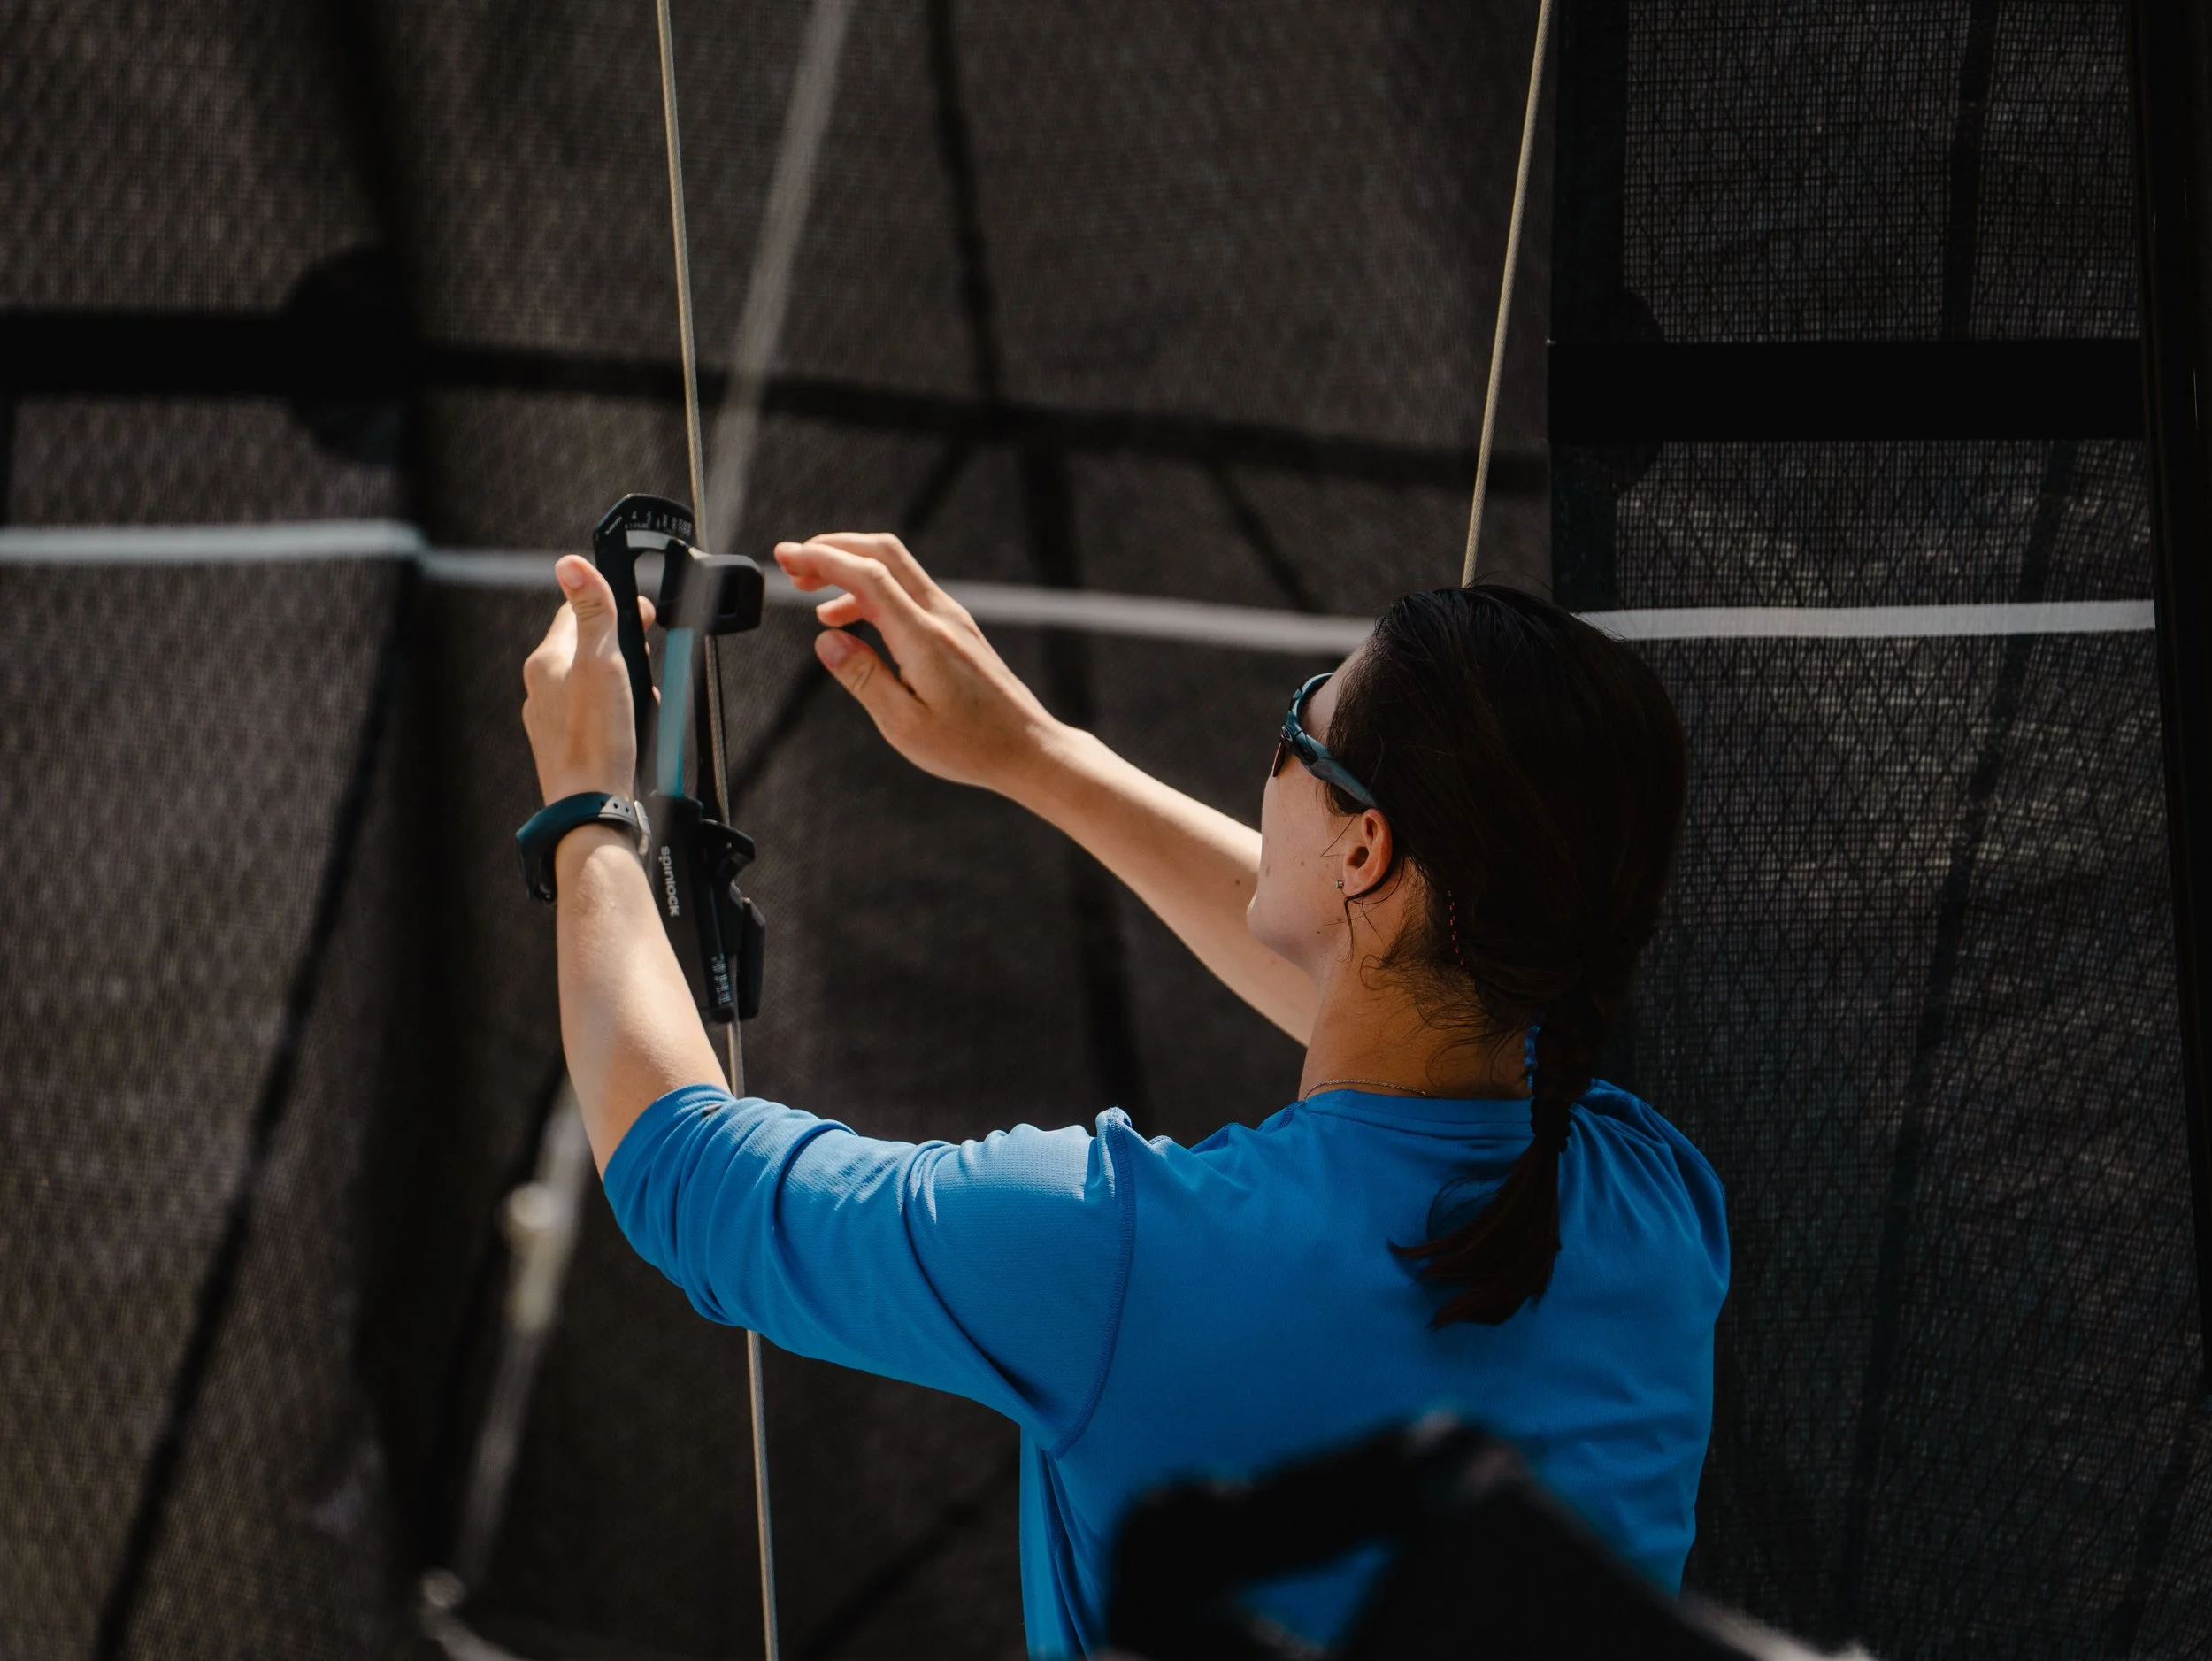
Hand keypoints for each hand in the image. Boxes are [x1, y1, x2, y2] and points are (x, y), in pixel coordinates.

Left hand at [522, 556, 654, 802]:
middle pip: (589, 649)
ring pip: (593, 684)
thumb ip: (593, 612)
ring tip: (642, 706)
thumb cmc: (596, 738)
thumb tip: (571, 564)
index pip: (577, 611)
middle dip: (625, 654)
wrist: (589, 807)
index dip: (613, 607)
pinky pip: (594, 716)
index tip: (642, 615)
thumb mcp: (603, 662)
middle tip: (647, 667)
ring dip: (624, 687)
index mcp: (547, 661)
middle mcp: (542, 687)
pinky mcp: (564, 745)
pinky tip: (632, 732)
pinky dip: (617, 717)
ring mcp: (550, 718)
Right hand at [775, 533, 1063, 794]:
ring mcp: (951, 619)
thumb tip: (825, 640)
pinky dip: (871, 593)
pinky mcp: (955, 629)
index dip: (822, 558)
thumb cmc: (970, 746)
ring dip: (850, 571)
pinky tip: (849, 621)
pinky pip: (907, 593)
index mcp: (924, 637)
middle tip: (792, 565)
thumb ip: (862, 677)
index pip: (867, 576)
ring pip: (895, 569)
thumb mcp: (903, 724)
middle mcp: (941, 616)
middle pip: (883, 552)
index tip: (785, 554)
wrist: (1028, 748)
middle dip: (833, 549)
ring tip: (812, 598)